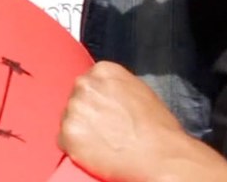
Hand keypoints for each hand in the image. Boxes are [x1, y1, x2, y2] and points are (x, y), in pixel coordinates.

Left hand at [59, 62, 186, 181]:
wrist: (161, 156)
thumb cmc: (158, 129)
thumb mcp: (140, 92)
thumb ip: (115, 87)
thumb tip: (105, 94)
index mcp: (103, 71)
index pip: (88, 83)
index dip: (96, 101)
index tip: (105, 112)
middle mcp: (85, 84)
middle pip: (76, 99)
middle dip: (86, 114)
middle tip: (105, 130)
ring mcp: (74, 108)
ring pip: (69, 119)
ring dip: (81, 130)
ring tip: (104, 142)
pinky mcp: (68, 132)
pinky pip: (64, 140)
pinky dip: (75, 148)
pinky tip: (96, 151)